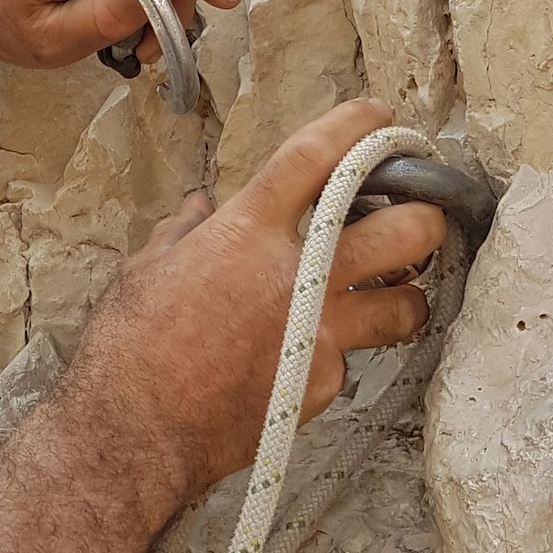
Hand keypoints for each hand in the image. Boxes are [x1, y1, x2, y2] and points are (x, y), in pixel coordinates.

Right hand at [61, 100, 447, 514]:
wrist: (132, 433)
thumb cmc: (127, 350)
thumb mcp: (144, 272)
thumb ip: (183, 233)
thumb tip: (199, 210)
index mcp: (245, 232)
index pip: (318, 157)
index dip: (359, 126)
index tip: (379, 119)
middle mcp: (295, 276)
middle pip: (402, 229)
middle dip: (425, 216)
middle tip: (419, 217)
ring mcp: (317, 334)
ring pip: (405, 305)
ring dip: (405, 295)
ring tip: (392, 296)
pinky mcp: (320, 385)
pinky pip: (350, 360)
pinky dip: (336, 355)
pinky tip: (306, 361)